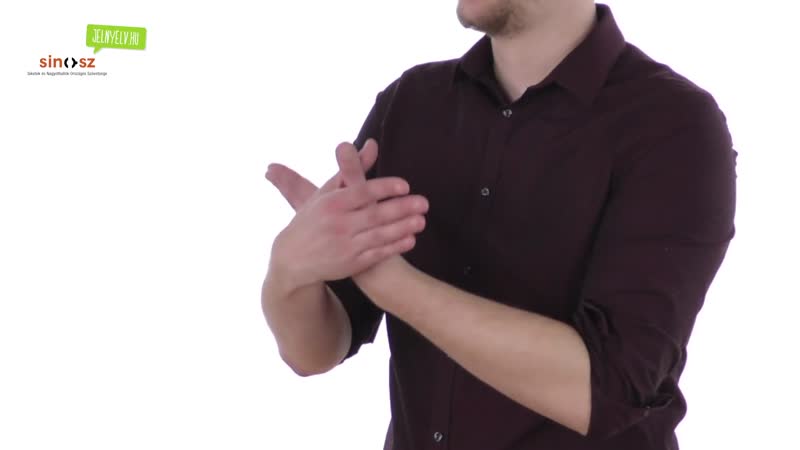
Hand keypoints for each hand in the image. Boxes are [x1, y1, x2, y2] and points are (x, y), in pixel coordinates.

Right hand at [266, 139, 428, 289]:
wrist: (293, 258)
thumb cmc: (313, 219)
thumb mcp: (326, 192)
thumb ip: (352, 169)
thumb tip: (373, 144)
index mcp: (331, 204)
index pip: (361, 193)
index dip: (384, 188)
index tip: (405, 185)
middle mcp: (338, 224)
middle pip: (375, 215)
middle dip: (401, 209)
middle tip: (424, 203)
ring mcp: (345, 246)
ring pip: (379, 235)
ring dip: (403, 228)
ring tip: (422, 220)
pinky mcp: (351, 264)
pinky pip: (377, 254)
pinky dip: (395, 247)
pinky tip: (411, 239)